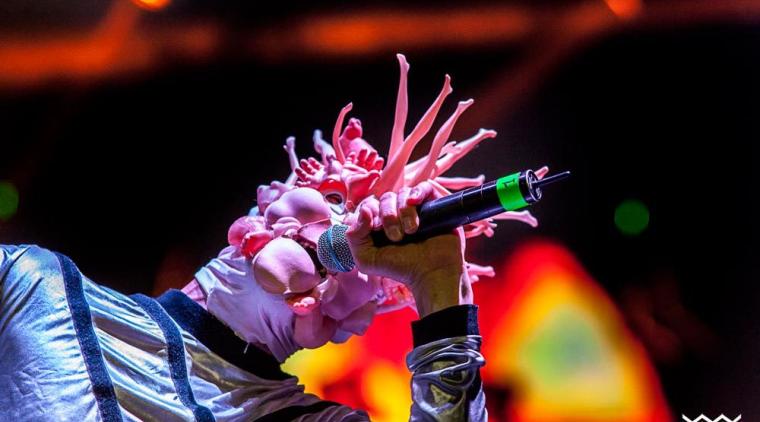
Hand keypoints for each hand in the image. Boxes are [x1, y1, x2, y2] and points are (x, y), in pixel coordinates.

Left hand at [345, 181, 471, 317]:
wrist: (430, 274)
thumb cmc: (400, 268)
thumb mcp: (366, 259)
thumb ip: (354, 236)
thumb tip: (364, 209)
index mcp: (378, 223)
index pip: (368, 204)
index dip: (369, 212)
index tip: (376, 229)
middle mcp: (396, 214)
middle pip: (385, 198)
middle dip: (388, 216)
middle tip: (396, 237)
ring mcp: (415, 209)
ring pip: (403, 193)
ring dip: (404, 211)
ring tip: (410, 231)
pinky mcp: (434, 205)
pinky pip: (424, 187)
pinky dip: (417, 192)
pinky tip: (415, 203)